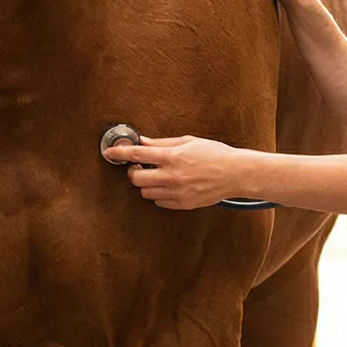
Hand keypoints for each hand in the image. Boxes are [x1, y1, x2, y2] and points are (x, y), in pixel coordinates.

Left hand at [102, 134, 250, 209]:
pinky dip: (159, 194)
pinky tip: (169, 186)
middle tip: (139, 167)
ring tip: (158, 176)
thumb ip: (162, 144)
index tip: (110, 152)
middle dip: (134, 172)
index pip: (136, 154)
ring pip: (146, 192)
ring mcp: (177, 192)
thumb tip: (142, 142)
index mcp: (172, 157)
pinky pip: (159, 202)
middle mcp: (172, 176)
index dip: (119, 152)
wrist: (236, 173)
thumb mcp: (188, 142)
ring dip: (147, 184)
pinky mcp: (183, 204)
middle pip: (136, 179)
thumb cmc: (215, 154)